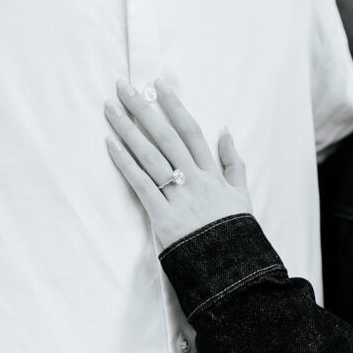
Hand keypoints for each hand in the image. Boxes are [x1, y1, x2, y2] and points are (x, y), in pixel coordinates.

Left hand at [105, 79, 251, 249]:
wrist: (230, 267)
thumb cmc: (233, 232)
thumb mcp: (242, 195)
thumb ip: (234, 163)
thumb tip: (225, 131)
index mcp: (212, 173)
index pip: (191, 131)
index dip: (174, 106)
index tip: (159, 85)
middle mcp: (194, 180)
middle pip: (166, 136)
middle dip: (144, 109)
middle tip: (124, 86)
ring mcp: (178, 197)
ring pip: (150, 156)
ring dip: (128, 129)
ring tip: (110, 108)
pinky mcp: (162, 216)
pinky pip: (141, 184)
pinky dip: (125, 163)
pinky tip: (110, 144)